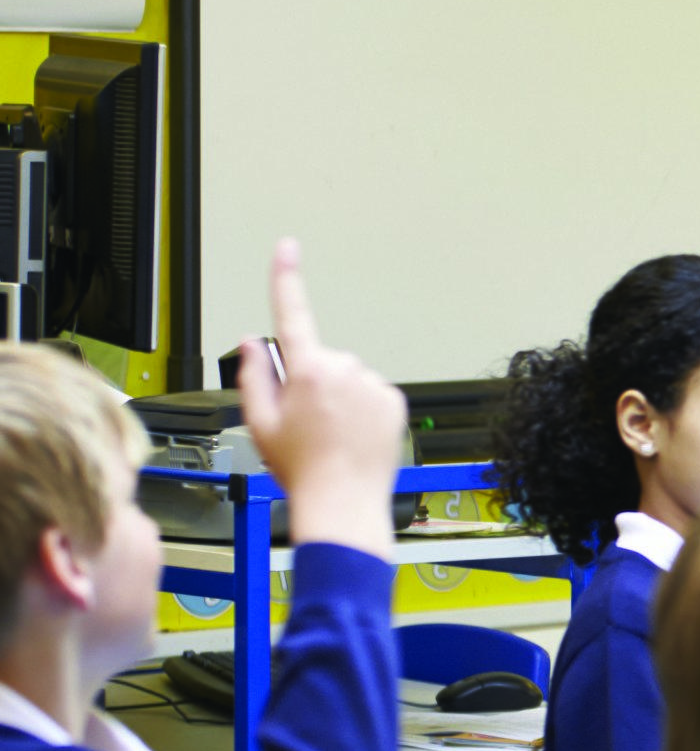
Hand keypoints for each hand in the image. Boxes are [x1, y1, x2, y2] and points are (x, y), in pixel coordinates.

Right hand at [236, 239, 406, 557]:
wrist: (344, 501)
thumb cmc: (302, 469)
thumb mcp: (260, 424)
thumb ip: (254, 376)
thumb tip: (253, 344)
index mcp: (307, 371)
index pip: (292, 314)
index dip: (287, 277)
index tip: (287, 248)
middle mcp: (345, 369)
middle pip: (320, 360)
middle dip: (311, 381)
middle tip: (305, 423)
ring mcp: (373, 384)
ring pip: (348, 378)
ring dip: (339, 398)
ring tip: (331, 435)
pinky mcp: (394, 399)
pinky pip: (371, 394)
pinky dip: (362, 409)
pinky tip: (354, 435)